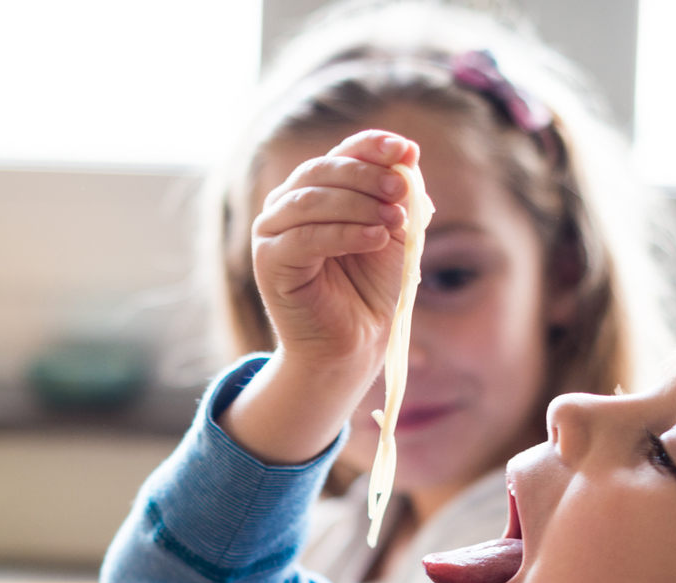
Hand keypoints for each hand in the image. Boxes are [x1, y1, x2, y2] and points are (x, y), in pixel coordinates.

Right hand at [226, 130, 417, 464]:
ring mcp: (272, 231)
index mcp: (318, 190)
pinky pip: (305, 237)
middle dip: (367, 176)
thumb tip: (407, 157)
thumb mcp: (393, 233)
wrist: (352, 344)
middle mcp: (288, 204)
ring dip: (358, 205)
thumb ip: (399, 195)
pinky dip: (344, 233)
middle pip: (324, 171)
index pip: (342, 153)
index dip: (373, 146)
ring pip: (312, 200)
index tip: (407, 151)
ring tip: (394, 222)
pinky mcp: (268, 261)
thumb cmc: (371, 289)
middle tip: (401, 191)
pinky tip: (375, 239)